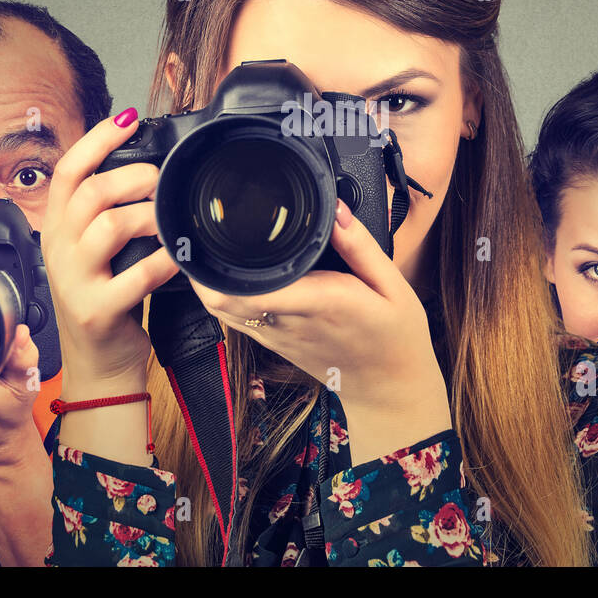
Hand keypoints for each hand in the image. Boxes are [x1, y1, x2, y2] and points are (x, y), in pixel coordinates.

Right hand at [39, 110, 179, 396]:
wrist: (99, 364)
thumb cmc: (106, 297)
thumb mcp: (92, 250)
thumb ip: (105, 211)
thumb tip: (144, 164)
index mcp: (56, 228)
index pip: (67, 170)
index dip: (98, 138)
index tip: (129, 118)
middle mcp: (58, 250)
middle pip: (89, 193)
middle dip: (132, 178)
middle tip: (159, 181)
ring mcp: (74, 282)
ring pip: (109, 226)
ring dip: (148, 215)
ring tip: (169, 218)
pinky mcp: (97, 311)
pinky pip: (136, 276)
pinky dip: (164, 261)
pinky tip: (179, 256)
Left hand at [187, 198, 447, 423]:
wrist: (391, 388)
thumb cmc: (396, 336)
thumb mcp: (393, 285)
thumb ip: (360, 245)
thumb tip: (335, 208)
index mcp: (319, 301)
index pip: (252, 287)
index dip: (221, 263)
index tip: (214, 227)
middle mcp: (289, 321)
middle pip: (222, 297)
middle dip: (203, 265)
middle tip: (201, 227)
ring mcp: (276, 336)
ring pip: (220, 310)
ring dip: (206, 281)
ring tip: (205, 244)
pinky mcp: (274, 343)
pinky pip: (233, 318)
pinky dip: (219, 296)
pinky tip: (223, 274)